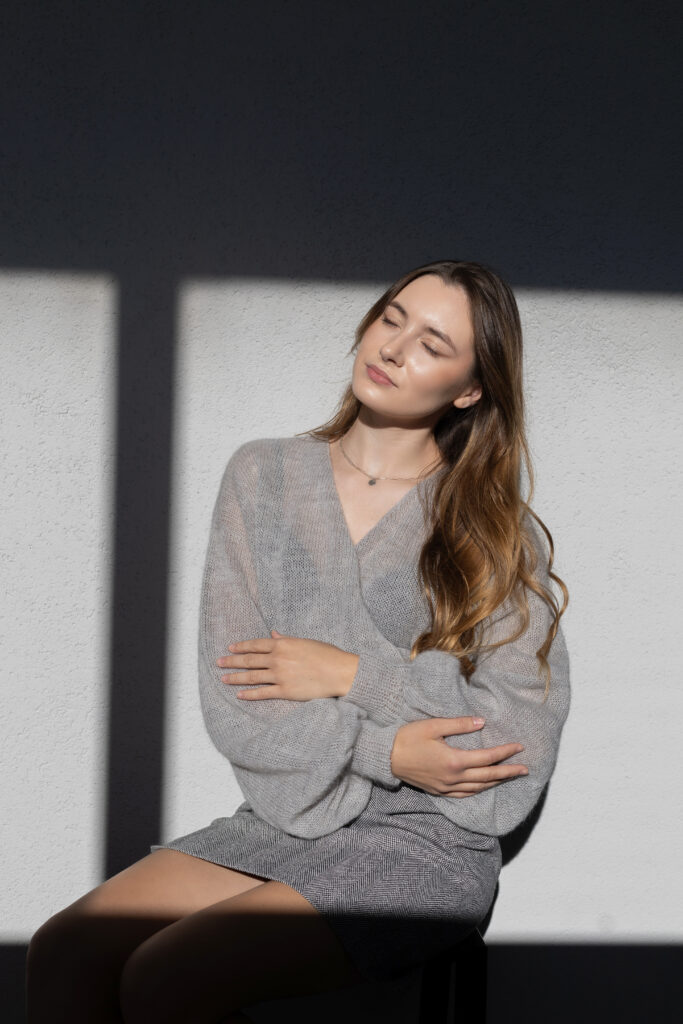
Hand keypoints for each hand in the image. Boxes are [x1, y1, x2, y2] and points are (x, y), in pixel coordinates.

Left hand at [216, 630, 359, 700]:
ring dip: (236, 678)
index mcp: (283, 644)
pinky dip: (249, 694)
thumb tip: (275, 634)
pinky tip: (239, 695)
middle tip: (219, 663)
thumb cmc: (326, 655)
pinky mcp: (284, 690)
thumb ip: (287, 639)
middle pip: (249, 660)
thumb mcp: (305, 642)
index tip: (230, 648)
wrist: (339, 672)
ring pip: (252, 676)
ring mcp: (280, 675)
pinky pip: (262, 693)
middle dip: (232, 661)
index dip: (241, 646)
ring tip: (224, 679)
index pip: (256, 644)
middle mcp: (278, 658)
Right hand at [390, 717, 528, 796]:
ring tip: (510, 777)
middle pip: (488, 777)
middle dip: (508, 773)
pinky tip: (484, 787)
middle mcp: (453, 778)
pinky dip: (479, 791)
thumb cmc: (408, 738)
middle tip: (525, 770)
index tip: (519, 747)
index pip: (487, 758)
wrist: (386, 757)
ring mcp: (446, 787)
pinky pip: (465, 794)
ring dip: (496, 783)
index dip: (505, 753)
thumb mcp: (434, 725)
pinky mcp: (439, 791)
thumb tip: (482, 722)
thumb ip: (459, 724)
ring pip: (478, 788)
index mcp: (454, 760)